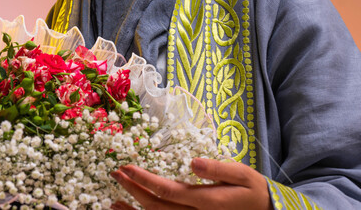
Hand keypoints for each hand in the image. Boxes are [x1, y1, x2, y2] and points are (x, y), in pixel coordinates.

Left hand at [110, 158, 272, 209]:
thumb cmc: (254, 191)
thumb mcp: (243, 174)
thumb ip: (219, 169)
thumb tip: (193, 162)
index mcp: (206, 202)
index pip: (168, 191)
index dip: (145, 180)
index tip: (127, 167)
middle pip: (157, 207)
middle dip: (133, 190)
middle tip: (115, 172)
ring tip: (113, 201)